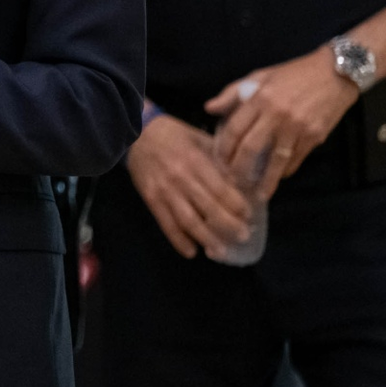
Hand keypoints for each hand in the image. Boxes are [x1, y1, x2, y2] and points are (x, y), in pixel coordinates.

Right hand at [125, 115, 255, 258]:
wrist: (137, 135)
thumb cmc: (174, 135)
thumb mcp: (200, 139)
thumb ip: (219, 159)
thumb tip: (242, 180)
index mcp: (196, 160)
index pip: (221, 188)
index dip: (236, 205)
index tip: (249, 215)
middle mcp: (181, 178)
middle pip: (208, 208)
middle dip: (228, 225)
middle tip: (243, 237)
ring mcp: (165, 191)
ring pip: (188, 220)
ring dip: (206, 238)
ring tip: (220, 251)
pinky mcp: (151, 200)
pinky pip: (166, 224)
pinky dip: (178, 240)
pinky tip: (191, 251)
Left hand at [206, 46, 359, 201]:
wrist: (335, 73)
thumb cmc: (294, 74)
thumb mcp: (261, 76)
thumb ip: (233, 93)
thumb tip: (209, 108)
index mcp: (260, 98)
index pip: (234, 129)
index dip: (224, 148)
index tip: (219, 161)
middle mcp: (277, 114)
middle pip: (250, 148)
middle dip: (239, 169)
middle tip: (232, 182)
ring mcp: (297, 127)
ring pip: (276, 160)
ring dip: (266, 180)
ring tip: (258, 194)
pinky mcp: (314, 136)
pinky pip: (296, 159)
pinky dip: (286, 171)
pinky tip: (279, 177)